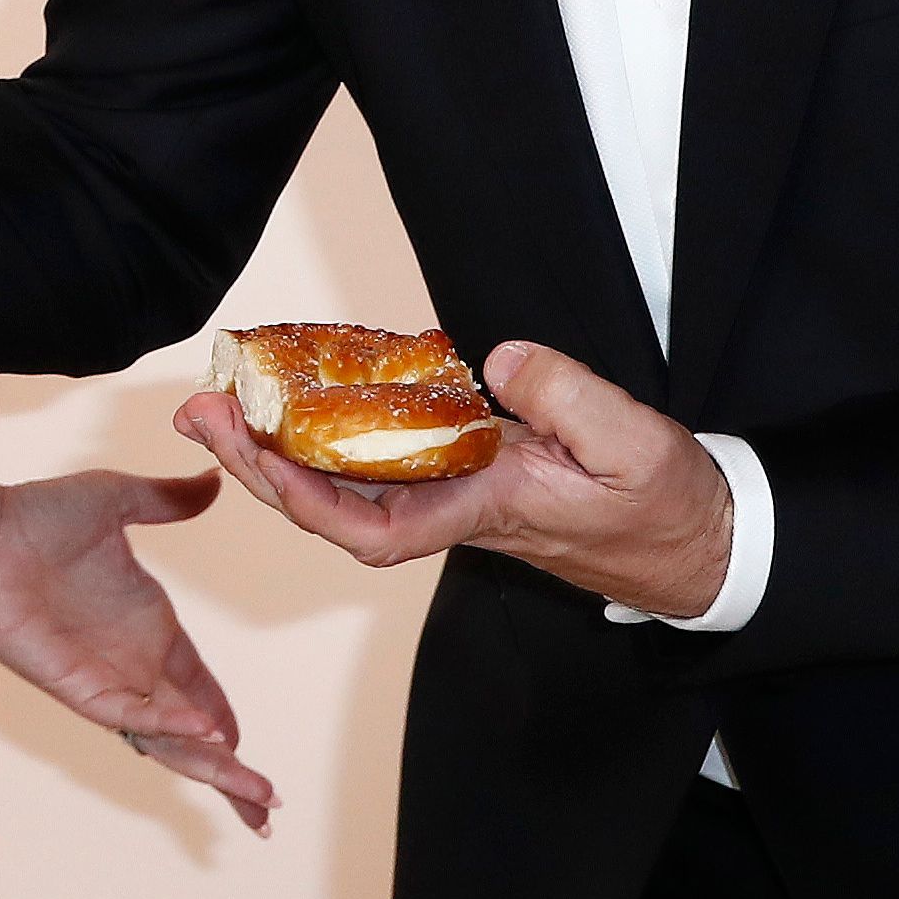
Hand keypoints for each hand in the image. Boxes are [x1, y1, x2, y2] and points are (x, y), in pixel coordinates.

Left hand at [0, 468, 276, 831]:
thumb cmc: (35, 517)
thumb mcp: (115, 500)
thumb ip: (167, 500)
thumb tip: (214, 481)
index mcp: (150, 628)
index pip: (199, 688)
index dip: (225, 720)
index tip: (247, 746)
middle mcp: (133, 663)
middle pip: (193, 733)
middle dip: (230, 772)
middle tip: (269, 809)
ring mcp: (108, 680)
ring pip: (170, 740)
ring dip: (213, 769)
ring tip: (256, 797)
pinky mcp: (80, 688)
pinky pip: (132, 717)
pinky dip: (169, 728)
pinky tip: (206, 736)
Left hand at [175, 338, 733, 617]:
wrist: (695, 538)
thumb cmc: (664, 504)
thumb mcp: (633, 445)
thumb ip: (569, 398)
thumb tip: (500, 360)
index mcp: (483, 510)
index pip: (375, 526)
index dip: (307, 498)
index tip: (258, 457)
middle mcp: (453, 505)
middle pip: (333, 503)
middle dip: (259, 463)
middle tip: (202, 408)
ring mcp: (454, 488)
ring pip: (344, 479)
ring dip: (279, 443)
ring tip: (224, 395)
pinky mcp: (466, 466)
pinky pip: (380, 454)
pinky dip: (329, 428)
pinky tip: (299, 392)